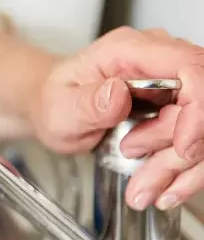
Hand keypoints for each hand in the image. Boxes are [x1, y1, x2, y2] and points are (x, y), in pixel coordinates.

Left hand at [31, 27, 203, 210]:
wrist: (51, 104)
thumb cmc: (54, 99)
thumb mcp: (58, 106)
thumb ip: (87, 102)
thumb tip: (117, 93)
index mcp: (130, 50)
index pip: (191, 67)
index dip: (198, 111)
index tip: (182, 148)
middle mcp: (159, 63)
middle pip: (202, 104)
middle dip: (180, 151)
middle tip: (143, 177)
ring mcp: (174, 85)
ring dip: (183, 168)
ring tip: (145, 189)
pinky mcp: (180, 108)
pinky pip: (198, 144)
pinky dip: (186, 172)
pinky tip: (164, 188)